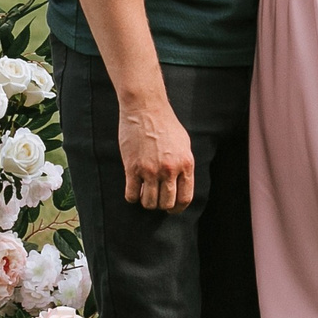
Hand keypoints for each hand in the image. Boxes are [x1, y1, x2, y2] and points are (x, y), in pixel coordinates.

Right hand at [118, 95, 193, 211]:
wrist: (145, 108)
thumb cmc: (165, 124)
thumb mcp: (184, 144)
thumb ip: (184, 164)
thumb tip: (181, 183)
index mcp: (185, 164)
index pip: (184, 198)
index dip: (178, 208)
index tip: (171, 209)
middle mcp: (169, 170)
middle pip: (166, 203)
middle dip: (161, 205)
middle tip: (156, 199)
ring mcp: (150, 170)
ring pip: (149, 202)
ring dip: (146, 202)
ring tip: (144, 193)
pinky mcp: (132, 168)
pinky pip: (131, 194)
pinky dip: (132, 197)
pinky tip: (133, 189)